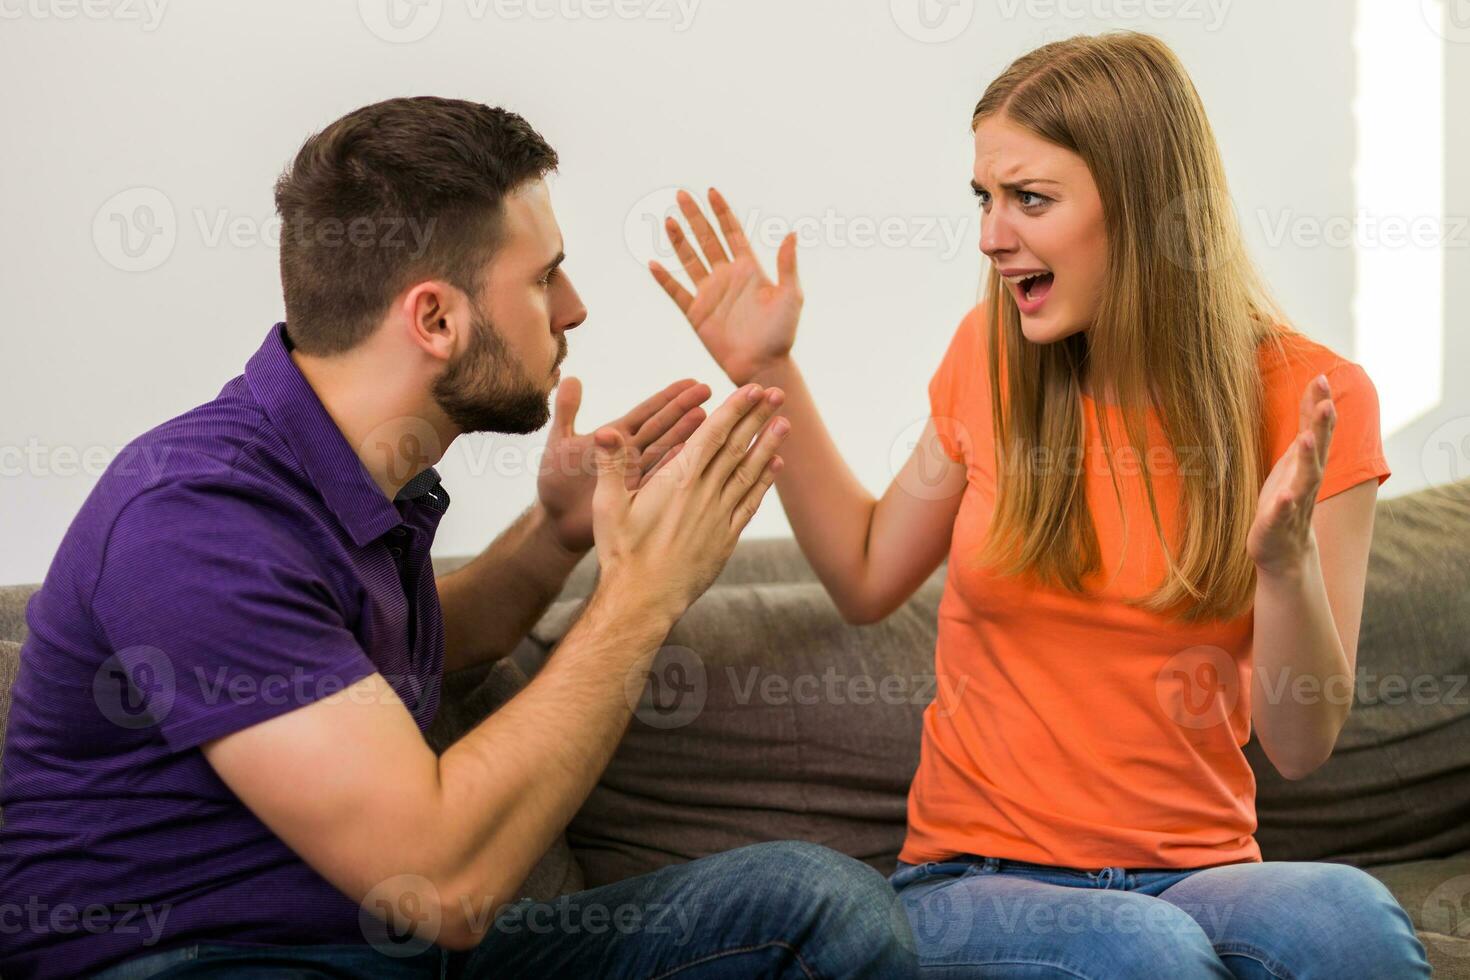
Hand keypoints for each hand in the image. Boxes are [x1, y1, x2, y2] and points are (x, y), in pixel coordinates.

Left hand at [537, 376, 711, 552]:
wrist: (555, 522)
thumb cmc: (555, 482)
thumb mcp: (559, 442)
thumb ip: (566, 410)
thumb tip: (569, 376)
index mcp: (615, 436)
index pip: (647, 411)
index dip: (668, 397)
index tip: (691, 382)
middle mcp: (631, 454)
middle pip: (662, 426)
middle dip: (684, 408)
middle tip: (708, 390)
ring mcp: (636, 475)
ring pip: (665, 451)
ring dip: (684, 435)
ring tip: (705, 417)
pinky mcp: (635, 497)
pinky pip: (657, 480)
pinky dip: (673, 468)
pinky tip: (692, 455)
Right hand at [592, 383, 788, 620]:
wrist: (643, 599)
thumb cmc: (621, 552)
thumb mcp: (608, 506)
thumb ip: (611, 465)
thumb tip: (606, 430)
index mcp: (678, 480)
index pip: (712, 435)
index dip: (734, 410)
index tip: (751, 389)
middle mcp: (704, 494)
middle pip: (736, 448)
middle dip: (757, 418)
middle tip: (776, 393)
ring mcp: (718, 517)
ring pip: (749, 473)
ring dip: (768, 445)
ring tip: (784, 422)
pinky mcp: (725, 539)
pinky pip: (750, 504)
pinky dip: (764, 482)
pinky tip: (775, 466)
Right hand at [649, 188, 802, 384]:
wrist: (763, 364)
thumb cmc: (781, 333)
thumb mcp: (790, 296)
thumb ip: (787, 265)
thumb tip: (792, 233)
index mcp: (749, 269)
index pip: (732, 233)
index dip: (722, 212)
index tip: (711, 192)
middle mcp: (726, 277)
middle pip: (707, 239)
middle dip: (695, 217)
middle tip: (681, 195)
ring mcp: (710, 294)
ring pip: (690, 260)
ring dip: (678, 241)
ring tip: (668, 220)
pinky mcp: (696, 313)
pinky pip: (676, 292)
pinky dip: (665, 280)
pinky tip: (653, 264)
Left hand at [1248, 374, 1336, 576]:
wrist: (1284, 550)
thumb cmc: (1288, 496)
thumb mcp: (1296, 455)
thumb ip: (1306, 422)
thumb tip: (1317, 383)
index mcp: (1308, 464)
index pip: (1318, 431)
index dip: (1320, 406)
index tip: (1322, 379)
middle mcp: (1307, 481)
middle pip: (1319, 451)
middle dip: (1322, 428)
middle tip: (1326, 404)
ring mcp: (1294, 503)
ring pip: (1305, 480)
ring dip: (1308, 459)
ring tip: (1307, 439)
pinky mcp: (1277, 524)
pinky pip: (1282, 514)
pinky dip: (1284, 505)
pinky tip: (1284, 496)